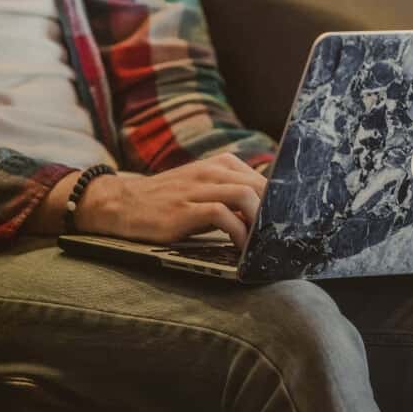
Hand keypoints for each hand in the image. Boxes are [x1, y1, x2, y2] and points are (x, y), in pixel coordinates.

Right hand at [76, 154, 268, 246]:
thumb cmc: (168, 200)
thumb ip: (232, 194)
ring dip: (259, 223)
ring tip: (261, 242)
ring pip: (246, 196)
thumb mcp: (202, 188)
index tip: (289, 221)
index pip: (264, 177)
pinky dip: (238, 233)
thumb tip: (267, 214)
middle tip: (278, 236)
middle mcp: (211, 171)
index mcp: (220, 164)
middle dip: (274, 213)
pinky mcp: (185, 209)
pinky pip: (223, 215)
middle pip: (261, 185)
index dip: (280, 200)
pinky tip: (239, 247)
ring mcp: (197, 188)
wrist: (123, 204)